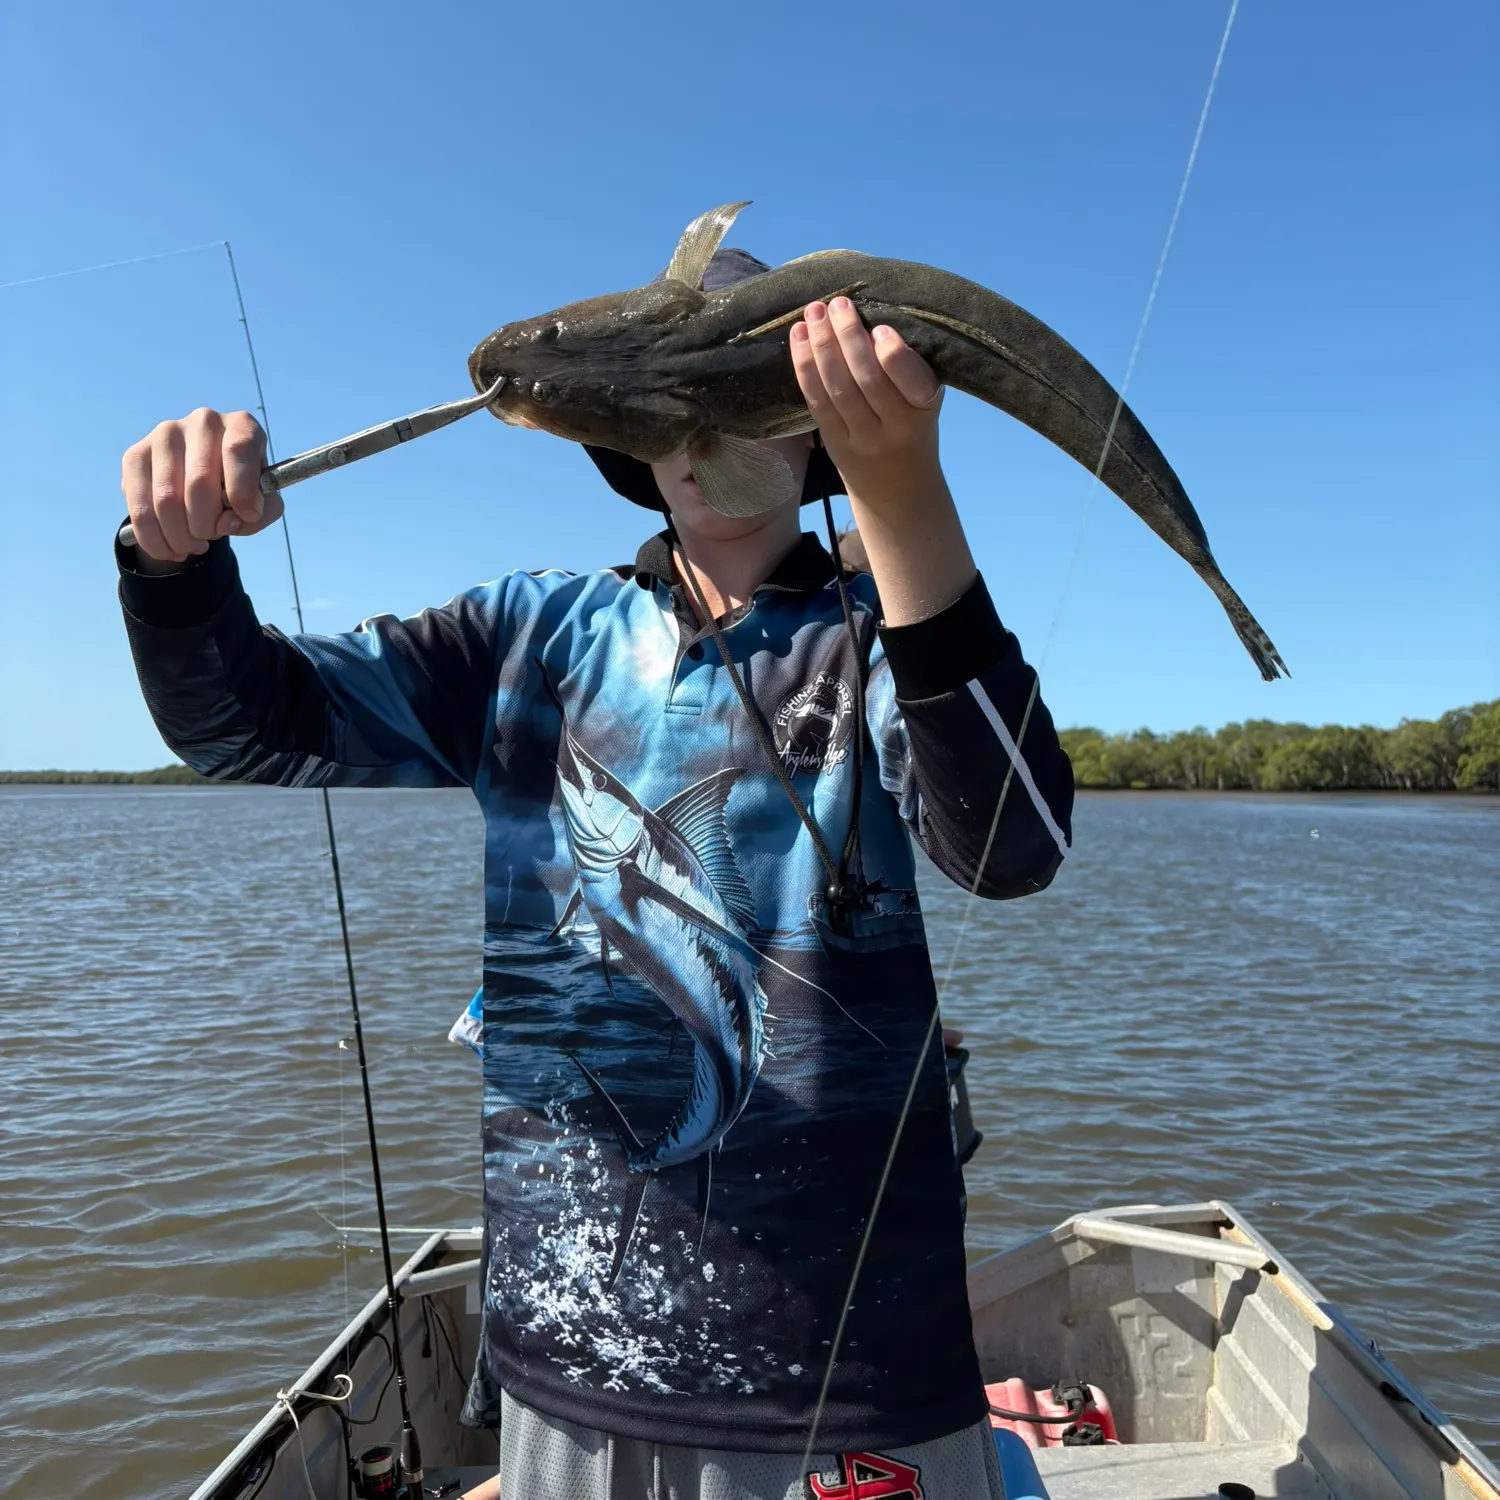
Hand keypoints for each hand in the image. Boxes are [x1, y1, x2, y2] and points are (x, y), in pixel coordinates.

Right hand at [121, 408, 281, 563]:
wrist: (205, 480)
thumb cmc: (241, 489)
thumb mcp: (265, 502)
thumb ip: (260, 512)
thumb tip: (225, 521)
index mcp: (241, 426)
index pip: (239, 450)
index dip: (242, 491)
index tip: (247, 515)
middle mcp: (202, 422)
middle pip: (199, 482)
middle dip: (207, 524)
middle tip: (212, 536)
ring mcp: (164, 435)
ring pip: (166, 498)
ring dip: (182, 536)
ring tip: (193, 545)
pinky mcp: (135, 455)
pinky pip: (139, 507)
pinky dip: (156, 539)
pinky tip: (171, 548)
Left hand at [789, 298, 942, 504]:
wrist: (898, 485)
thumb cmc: (912, 425)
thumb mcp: (925, 400)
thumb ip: (907, 367)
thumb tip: (867, 317)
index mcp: (924, 410)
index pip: (911, 382)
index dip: (893, 355)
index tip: (880, 328)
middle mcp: (894, 428)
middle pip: (866, 380)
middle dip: (848, 336)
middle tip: (837, 304)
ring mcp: (862, 439)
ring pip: (837, 389)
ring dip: (822, 345)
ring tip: (815, 311)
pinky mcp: (834, 442)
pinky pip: (816, 401)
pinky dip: (804, 366)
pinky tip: (799, 337)